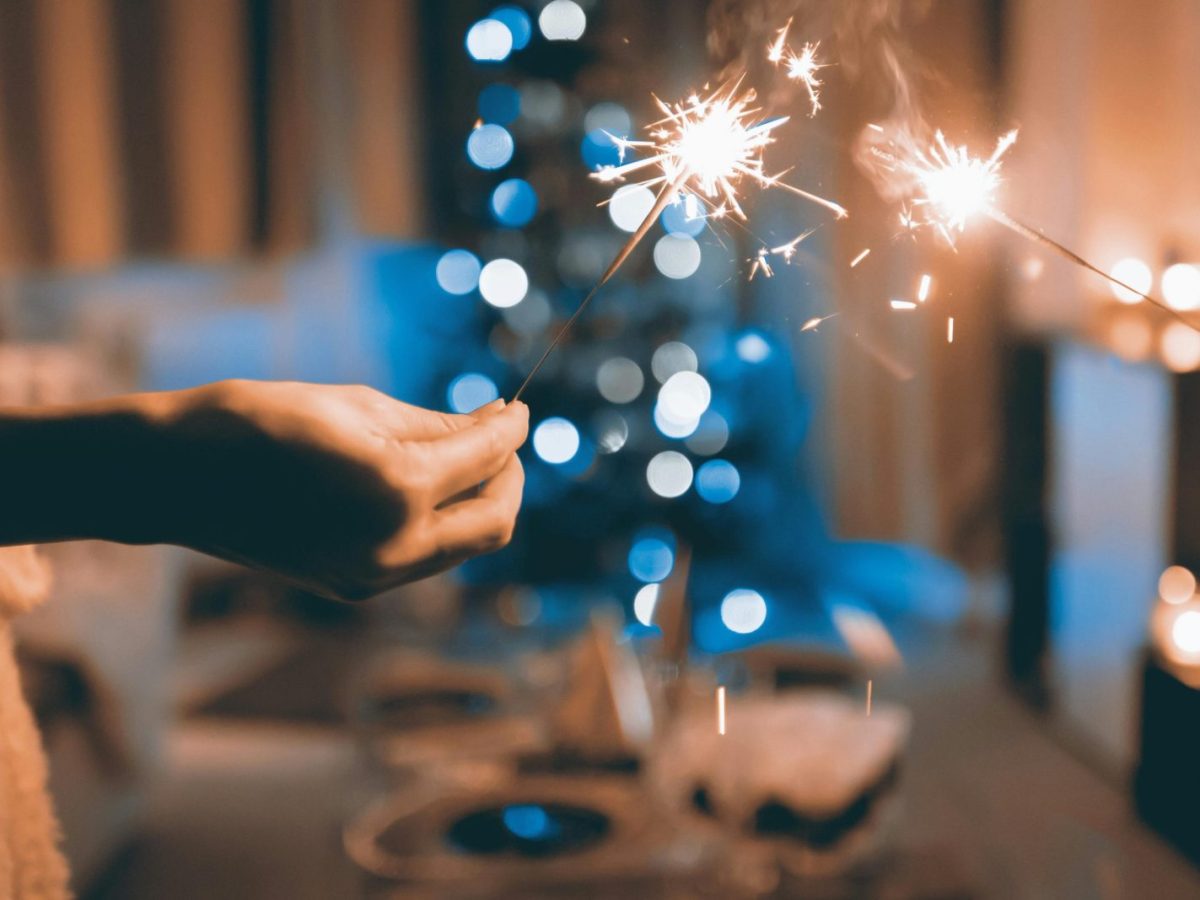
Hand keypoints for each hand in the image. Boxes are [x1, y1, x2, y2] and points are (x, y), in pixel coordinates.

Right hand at [152, 381, 527, 599]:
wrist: (178, 478)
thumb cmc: (263, 421)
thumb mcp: (358, 407)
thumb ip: (438, 425)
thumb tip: (498, 425)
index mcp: (399, 490)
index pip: (486, 459)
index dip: (511, 430)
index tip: (518, 409)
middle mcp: (396, 546)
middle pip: (494, 523)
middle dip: (509, 478)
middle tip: (500, 439)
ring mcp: (375, 576)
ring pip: (463, 547)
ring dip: (477, 504)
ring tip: (464, 458)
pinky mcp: (354, 587)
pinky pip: (424, 557)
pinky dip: (440, 523)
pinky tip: (424, 487)